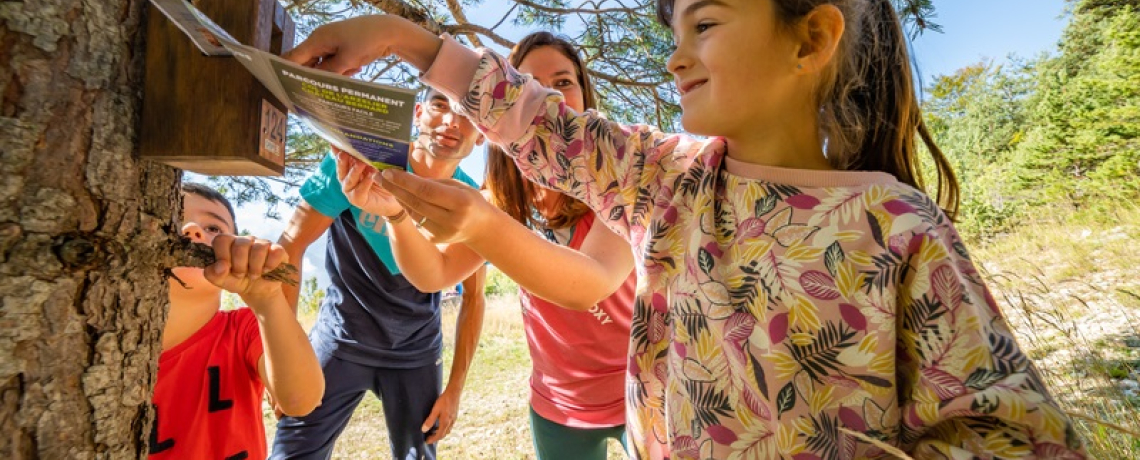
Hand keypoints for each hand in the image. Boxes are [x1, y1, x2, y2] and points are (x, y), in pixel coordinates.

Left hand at [204, 235, 288, 304]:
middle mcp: (246, 240)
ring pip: (258, 249)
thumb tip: (221, 267)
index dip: (222, 255)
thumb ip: (213, 274)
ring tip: (253, 275)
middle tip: (240, 274)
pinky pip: (275, 252)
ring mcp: (262, 243)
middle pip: (240, 245)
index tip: (225, 269)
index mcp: (229, 244)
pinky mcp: (278, 249)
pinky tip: (266, 270)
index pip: (221, 239)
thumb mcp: (221, 281)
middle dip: (239, 266)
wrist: (257, 291)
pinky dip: (269, 265)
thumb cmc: (238, 281)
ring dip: (254, 268)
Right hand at [283, 15, 441, 74]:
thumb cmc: (366, 41)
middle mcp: (321, 40)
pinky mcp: (343, 49)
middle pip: (309, 63)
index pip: (295, 57)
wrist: (389, 31)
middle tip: (322, 91)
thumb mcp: (346, 60)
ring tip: (351, 70)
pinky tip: (357, 67)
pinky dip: (344, 69)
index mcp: (317, 40)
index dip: (288, 71)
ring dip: (334, 73)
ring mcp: (332, 44)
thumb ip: (328, 72)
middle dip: (316, 76)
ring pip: (324, 66)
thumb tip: (315, 82)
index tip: (285, 88)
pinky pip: (336, 63)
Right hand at [334, 149, 402, 217]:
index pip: (342, 157)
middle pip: (341, 168)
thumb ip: (374, 157)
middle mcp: (347, 178)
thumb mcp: (379, 166)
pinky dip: (365, 183)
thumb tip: (375, 143)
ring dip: (355, 171)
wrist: (394, 200)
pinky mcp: (357, 199)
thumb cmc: (385, 181)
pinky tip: (371, 176)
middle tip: (344, 153)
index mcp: (350, 168)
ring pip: (349, 179)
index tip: (336, 142)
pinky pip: (359, 191)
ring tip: (361, 163)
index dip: (338, 150)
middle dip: (342, 160)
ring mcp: (350, 190)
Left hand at [378, 169, 497, 243]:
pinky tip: (402, 197)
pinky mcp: (435, 238)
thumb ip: (433, 183)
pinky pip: (417, 220)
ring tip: (387, 184)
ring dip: (398, 197)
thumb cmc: (469, 200)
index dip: (405, 181)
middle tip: (379, 176)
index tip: (388, 172)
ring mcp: (442, 232)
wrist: (481, 228)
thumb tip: (406, 178)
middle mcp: (451, 220)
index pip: (426, 191)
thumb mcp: (458, 186)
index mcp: (461, 202)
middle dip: (395, 188)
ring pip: (413, 212)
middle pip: (416, 202)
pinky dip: (408, 208)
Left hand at [422, 385, 461, 443]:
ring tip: (433, 432)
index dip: (432, 439)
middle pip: (444, 434)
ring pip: (447, 430)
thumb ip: (430, 420)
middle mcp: (451, 422)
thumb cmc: (444, 400)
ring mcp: (453, 419)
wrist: (454, 392)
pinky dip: (444, 428)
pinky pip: (449, 426)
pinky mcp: (454, 415)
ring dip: (440, 433)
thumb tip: (424, 429)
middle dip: (436, 437)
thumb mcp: (435, 410)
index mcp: (445, 422)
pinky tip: (440, 424)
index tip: (426, 441)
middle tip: (429, 438)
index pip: (439, 435)